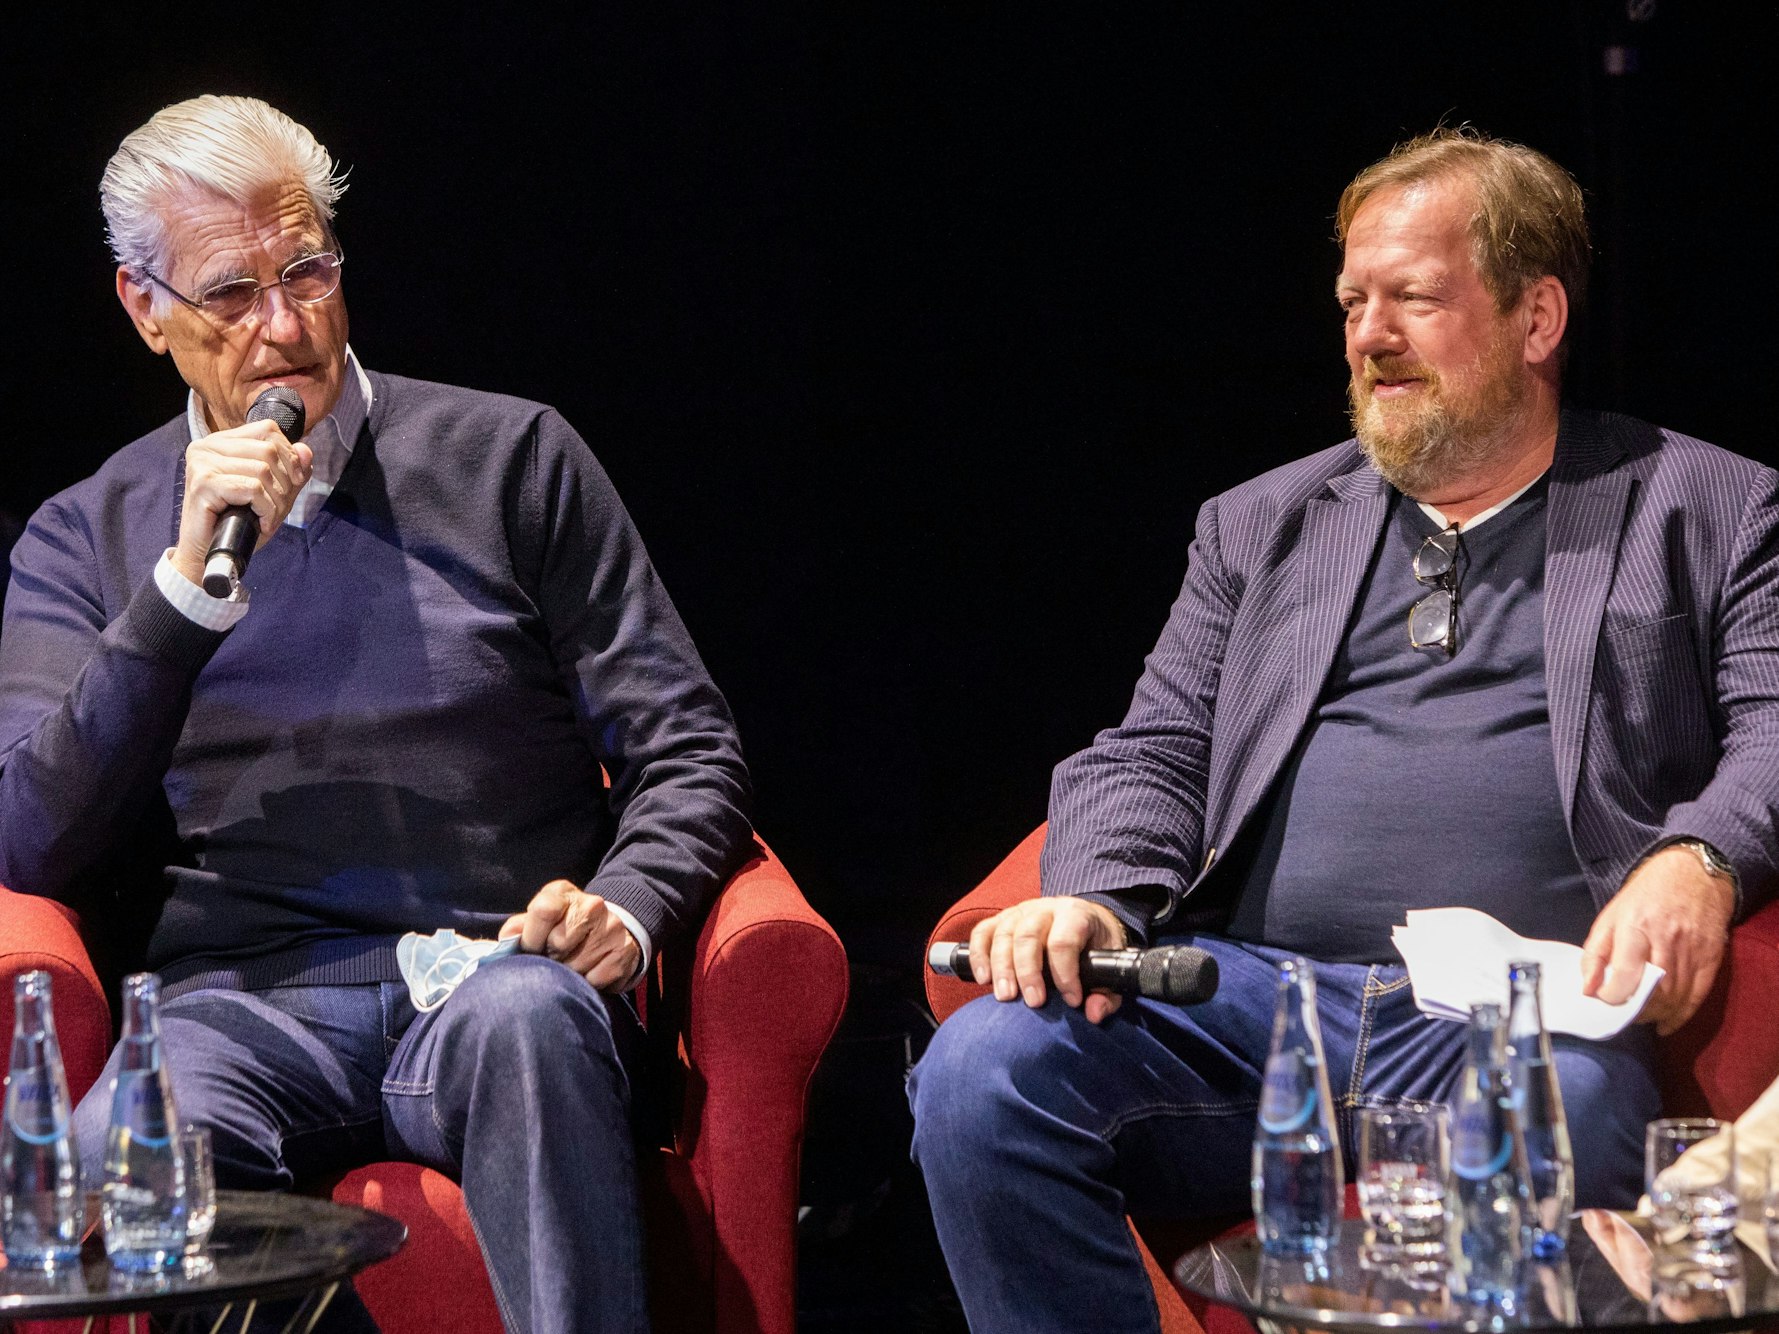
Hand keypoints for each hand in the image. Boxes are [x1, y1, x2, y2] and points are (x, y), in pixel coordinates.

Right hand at [171, 421, 313, 586]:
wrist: (208, 555)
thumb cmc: (238, 523)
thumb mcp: (274, 494)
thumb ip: (292, 471)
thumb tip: (306, 450)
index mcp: (222, 442)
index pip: (268, 429)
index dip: (289, 456)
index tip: (293, 483)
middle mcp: (207, 446)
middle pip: (268, 450)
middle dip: (285, 484)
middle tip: (277, 509)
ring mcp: (202, 462)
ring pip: (262, 470)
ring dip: (276, 501)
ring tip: (267, 518)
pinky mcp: (202, 483)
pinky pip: (252, 488)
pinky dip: (265, 509)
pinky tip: (260, 523)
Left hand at [500, 879, 641, 991]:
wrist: (609, 931)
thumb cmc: (563, 928)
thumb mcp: (539, 922)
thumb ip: (519, 929)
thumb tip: (507, 941)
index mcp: (563, 893)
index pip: (543, 911)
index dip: (532, 937)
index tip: (532, 949)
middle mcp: (591, 904)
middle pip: (559, 943)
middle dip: (552, 958)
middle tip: (557, 957)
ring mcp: (611, 926)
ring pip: (577, 965)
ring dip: (571, 973)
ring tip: (573, 965)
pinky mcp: (624, 949)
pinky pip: (596, 978)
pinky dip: (589, 982)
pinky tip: (591, 971)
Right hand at [967, 895, 1128, 1022]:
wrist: (1086, 920)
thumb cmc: (1096, 946)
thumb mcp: (1110, 966)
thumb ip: (1107, 993)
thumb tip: (1093, 1013)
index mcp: (1075, 914)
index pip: (1063, 941)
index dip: (1065, 973)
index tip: (1072, 1001)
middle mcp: (1045, 909)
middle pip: (1028, 936)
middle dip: (1028, 972)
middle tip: (1034, 1002)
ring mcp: (1020, 911)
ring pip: (1003, 934)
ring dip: (1001, 967)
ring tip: (1005, 996)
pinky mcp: (1002, 919)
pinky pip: (982, 933)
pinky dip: (979, 955)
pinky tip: (983, 979)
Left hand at [1580, 845, 1733, 1035]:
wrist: (1693, 875)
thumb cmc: (1645, 896)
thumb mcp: (1611, 916)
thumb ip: (1595, 953)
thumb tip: (1587, 989)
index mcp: (1636, 927)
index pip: (1625, 974)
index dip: (1612, 995)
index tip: (1604, 998)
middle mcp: (1667, 941)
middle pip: (1652, 991)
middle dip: (1634, 1009)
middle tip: (1622, 1012)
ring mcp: (1692, 951)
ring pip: (1674, 999)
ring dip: (1655, 1014)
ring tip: (1640, 1014)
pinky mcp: (1711, 959)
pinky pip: (1696, 997)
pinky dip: (1680, 1016)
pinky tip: (1665, 1023)